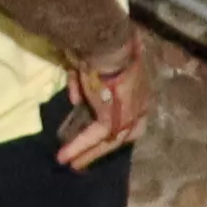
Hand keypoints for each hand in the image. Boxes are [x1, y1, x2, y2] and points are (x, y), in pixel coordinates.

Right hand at [52, 40, 147, 170]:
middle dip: (105, 146)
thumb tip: (76, 100)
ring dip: (89, 153)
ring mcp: (128, 114)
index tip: (107, 132)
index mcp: (140, 87)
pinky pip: (94, 136)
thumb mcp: (93, 64)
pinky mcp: (111, 119)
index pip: (133, 113)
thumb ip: (84, 84)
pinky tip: (65, 156)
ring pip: (109, 140)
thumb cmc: (101, 46)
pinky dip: (79, 147)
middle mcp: (140, 104)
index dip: (121, 123)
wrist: (106, 42)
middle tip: (89, 158)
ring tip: (72, 164)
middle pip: (124, 133)